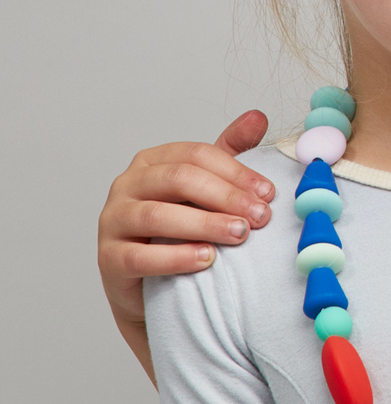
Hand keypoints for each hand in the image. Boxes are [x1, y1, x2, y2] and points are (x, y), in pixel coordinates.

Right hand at [98, 111, 271, 338]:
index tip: (268, 193)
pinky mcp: (109, 258)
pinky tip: (207, 260)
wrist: (154, 286)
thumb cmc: (181, 230)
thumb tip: (258, 117)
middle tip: (260, 217)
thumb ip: (230, 154)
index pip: (196, 155)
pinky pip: (140, 256)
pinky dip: (175, 258)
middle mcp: (127, 185)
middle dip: (225, 197)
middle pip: (178, 179)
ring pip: (157, 216)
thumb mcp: (207, 189)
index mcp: (152, 162)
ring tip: (239, 234)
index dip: (236, 172)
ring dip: (204, 224)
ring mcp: (113, 220)